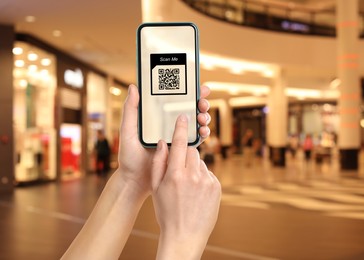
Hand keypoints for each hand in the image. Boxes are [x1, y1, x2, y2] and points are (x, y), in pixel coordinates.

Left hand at [116, 84, 211, 196]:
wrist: (136, 181)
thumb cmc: (129, 156)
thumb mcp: (127, 131)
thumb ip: (130, 110)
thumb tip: (134, 87)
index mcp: (157, 117)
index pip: (174, 100)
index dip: (188, 91)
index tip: (197, 86)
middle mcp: (168, 125)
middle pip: (189, 109)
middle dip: (200, 103)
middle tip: (202, 103)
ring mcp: (176, 137)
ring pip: (195, 122)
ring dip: (203, 117)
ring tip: (202, 118)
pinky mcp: (182, 150)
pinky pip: (196, 139)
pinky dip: (203, 133)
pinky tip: (203, 131)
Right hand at [151, 115, 220, 259]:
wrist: (185, 236)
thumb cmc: (166, 212)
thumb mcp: (157, 188)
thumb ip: (159, 163)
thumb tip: (162, 142)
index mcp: (175, 175)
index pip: (180, 143)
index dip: (181, 128)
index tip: (183, 116)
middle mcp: (194, 176)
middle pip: (192, 151)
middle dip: (186, 155)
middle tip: (179, 169)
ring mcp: (208, 182)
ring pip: (200, 163)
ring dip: (194, 168)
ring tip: (187, 186)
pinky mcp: (217, 188)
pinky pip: (208, 174)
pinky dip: (202, 177)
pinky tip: (196, 192)